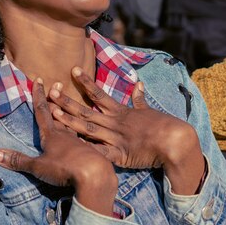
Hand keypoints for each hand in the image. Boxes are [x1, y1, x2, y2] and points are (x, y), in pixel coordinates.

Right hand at [0, 78, 117, 215]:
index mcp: (52, 135)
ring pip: (75, 123)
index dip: (39, 96)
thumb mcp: (38, 166)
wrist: (96, 175)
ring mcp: (82, 141)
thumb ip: (17, 160)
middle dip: (57, 99)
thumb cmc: (64, 168)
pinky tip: (88, 134)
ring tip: (71, 103)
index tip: (38, 80)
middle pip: (61, 113)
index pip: (43, 111)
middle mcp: (68, 134)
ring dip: (71, 113)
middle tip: (58, 84)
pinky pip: (88, 138)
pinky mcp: (94, 151)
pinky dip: (85, 133)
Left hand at [48, 67, 205, 194]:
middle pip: (87, 110)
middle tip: (51, 91)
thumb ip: (140, 99)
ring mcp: (116, 138)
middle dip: (68, 101)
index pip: (99, 94)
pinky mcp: (119, 154)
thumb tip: (139, 84)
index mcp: (121, 113)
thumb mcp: (149, 110)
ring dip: (71, 121)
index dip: (84, 82)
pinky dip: (87, 151)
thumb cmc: (164, 125)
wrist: (175, 141)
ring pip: (89, 128)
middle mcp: (115, 123)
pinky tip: (72, 149)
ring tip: (54, 113)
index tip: (71, 70)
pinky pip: (100, 153)